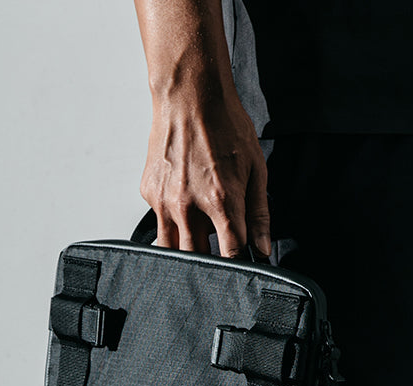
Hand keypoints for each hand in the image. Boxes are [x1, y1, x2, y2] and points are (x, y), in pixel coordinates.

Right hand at [139, 92, 270, 259]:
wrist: (189, 96)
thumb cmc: (225, 126)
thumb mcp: (255, 169)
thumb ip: (259, 213)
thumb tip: (262, 247)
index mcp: (220, 202)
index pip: (230, 254)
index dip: (239, 262)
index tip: (243, 260)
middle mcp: (188, 206)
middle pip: (198, 258)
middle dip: (211, 260)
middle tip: (219, 250)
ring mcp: (164, 202)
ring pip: (171, 249)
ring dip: (186, 250)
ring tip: (199, 237)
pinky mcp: (149, 194)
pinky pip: (159, 222)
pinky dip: (172, 222)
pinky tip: (182, 203)